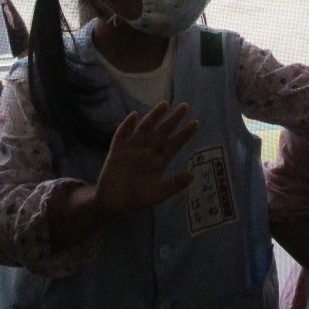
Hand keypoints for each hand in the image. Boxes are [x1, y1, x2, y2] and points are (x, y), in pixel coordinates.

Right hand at [94, 101, 198, 216]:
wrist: (112, 204)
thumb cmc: (136, 199)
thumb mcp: (158, 194)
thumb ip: (174, 185)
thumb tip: (193, 174)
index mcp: (158, 162)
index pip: (173, 145)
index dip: (184, 134)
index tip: (196, 122)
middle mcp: (146, 152)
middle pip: (161, 133)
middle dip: (172, 120)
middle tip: (185, 106)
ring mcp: (131, 150)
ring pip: (144, 130)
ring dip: (153, 117)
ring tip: (164, 104)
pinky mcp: (116, 152)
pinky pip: (121, 136)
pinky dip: (126, 126)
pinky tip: (133, 115)